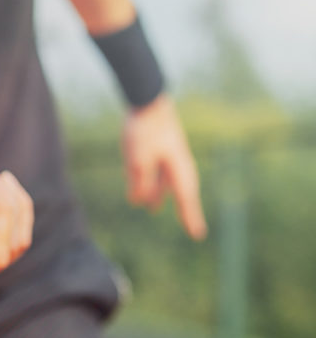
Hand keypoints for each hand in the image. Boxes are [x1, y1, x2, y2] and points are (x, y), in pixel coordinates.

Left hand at [122, 93, 206, 239]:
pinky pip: (154, 170)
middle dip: (182, 209)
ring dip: (157, 194)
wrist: (147, 101)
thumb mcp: (138, 161)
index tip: (198, 235)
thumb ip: (140, 183)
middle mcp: (177, 165)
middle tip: (194, 229)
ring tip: (152, 208)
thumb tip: (140, 202)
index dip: (191, 218)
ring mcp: (168, 156)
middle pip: (179, 193)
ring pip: (163, 181)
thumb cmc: (145, 131)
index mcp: (177, 168)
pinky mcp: (158, 149)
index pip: (186, 200)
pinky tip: (138, 186)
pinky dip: (149, 180)